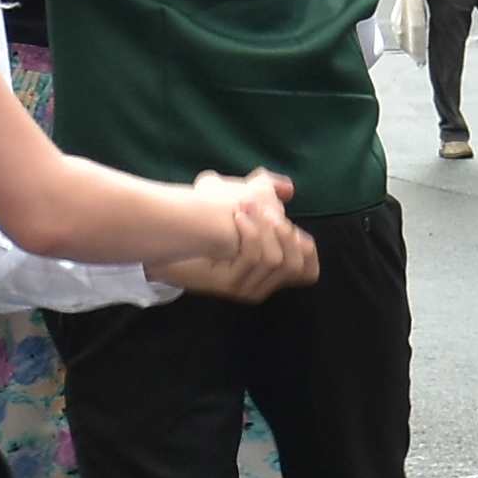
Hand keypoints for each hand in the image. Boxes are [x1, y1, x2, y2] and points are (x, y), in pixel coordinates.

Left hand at [167, 169, 316, 299]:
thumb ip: (265, 189)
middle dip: (284, 232)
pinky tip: (238, 218)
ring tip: (247, 208)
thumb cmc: (202, 212)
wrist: (168, 232)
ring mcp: (245, 288)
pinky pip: (255, 259)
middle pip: (297, 265)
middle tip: (264, 208)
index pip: (308, 272)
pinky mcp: (229, 286)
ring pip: (278, 261)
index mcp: (267, 269)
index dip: (307, 249)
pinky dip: (251, 235)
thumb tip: (288, 189)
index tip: (285, 221)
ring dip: (265, 229)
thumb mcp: (238, 195)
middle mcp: (260, 284)